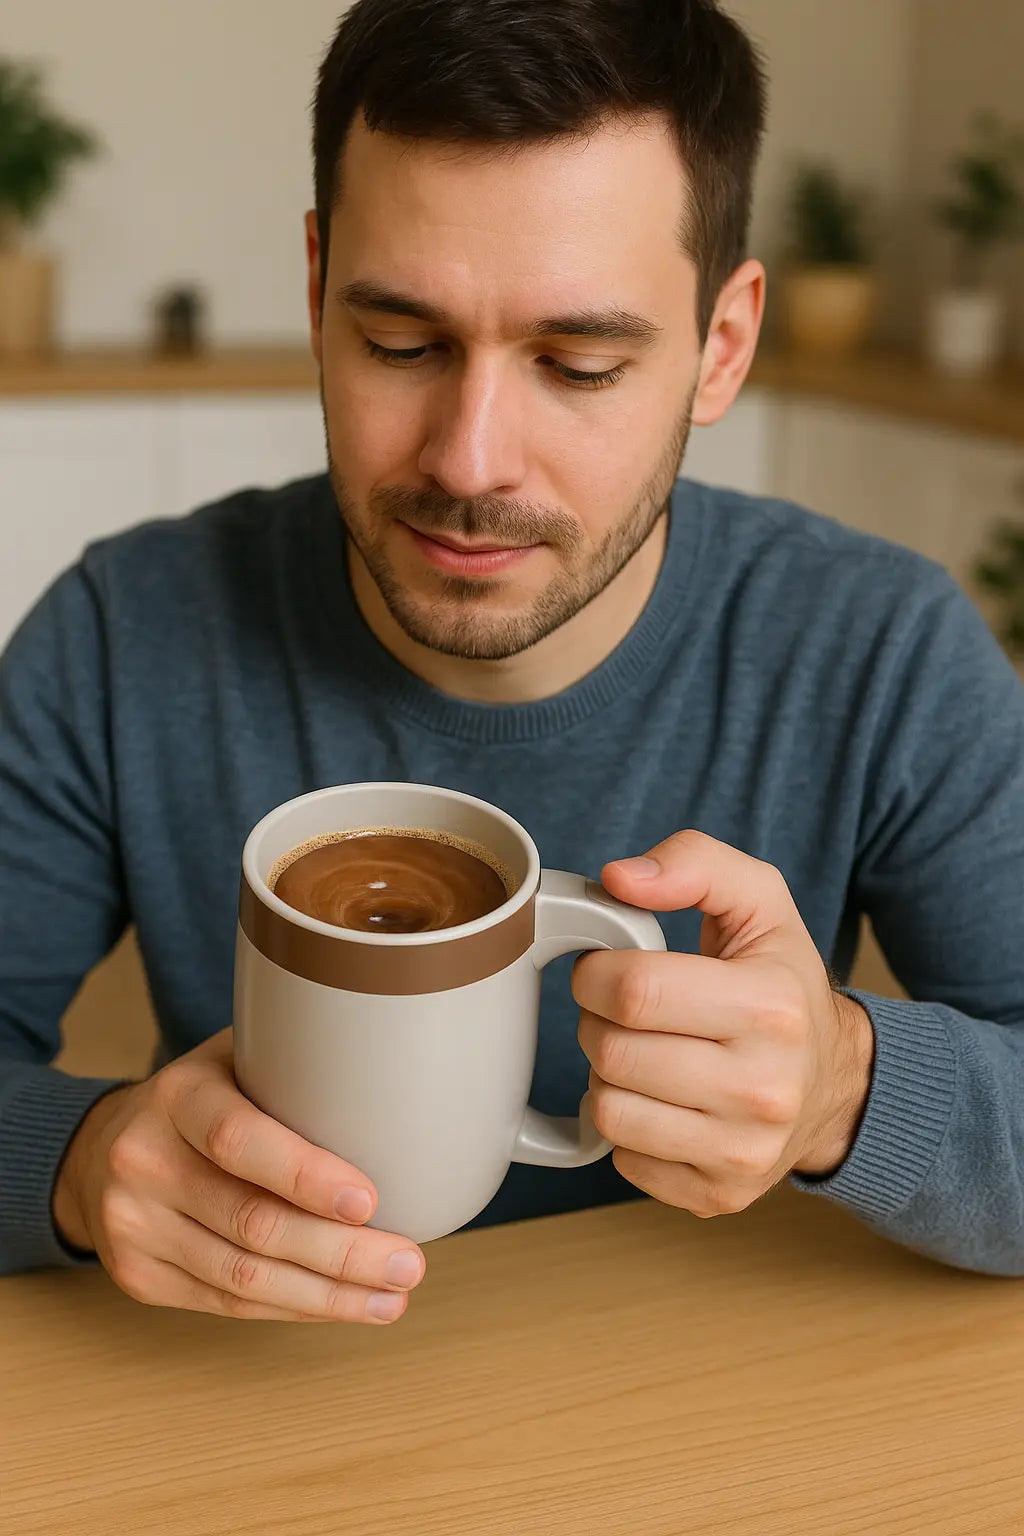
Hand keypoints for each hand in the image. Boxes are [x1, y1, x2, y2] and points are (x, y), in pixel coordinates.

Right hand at [51, 1029, 424, 1322]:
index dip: (304, 1175)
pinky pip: (227, 1304)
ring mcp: (134, 1226)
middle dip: (341, 1253)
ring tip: (393, 1295)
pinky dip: (295, 1308)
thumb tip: (404, 1085)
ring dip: (329, 1295)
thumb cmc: (206, 1099)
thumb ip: (299, 1067)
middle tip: (409, 1264)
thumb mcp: (238, 1059)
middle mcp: (144, 1161)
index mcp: (177, 1096)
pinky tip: (344, 1306)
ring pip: (243, 1278)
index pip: (237, 1140)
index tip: (370, 1200)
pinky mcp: (139, 1276)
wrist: (104, 1146)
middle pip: (251, 1223)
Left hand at [575, 830, 874, 1219]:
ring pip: (610, 1112)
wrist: (839, 1082)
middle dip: (599, 1022)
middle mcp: (765, 1088)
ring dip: (608, 1077)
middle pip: (613, 1052)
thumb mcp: (759, 901)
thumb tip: (618, 879)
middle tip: (627, 1012)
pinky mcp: (722, 1195)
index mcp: (771, 1006)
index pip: (633, 991)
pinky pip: (624, 1161)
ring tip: (643, 1053)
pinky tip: (662, 1101)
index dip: (597, 974)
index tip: (608, 969)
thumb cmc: (782, 982)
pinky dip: (629, 1128)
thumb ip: (693, 863)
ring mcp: (744, 1152)